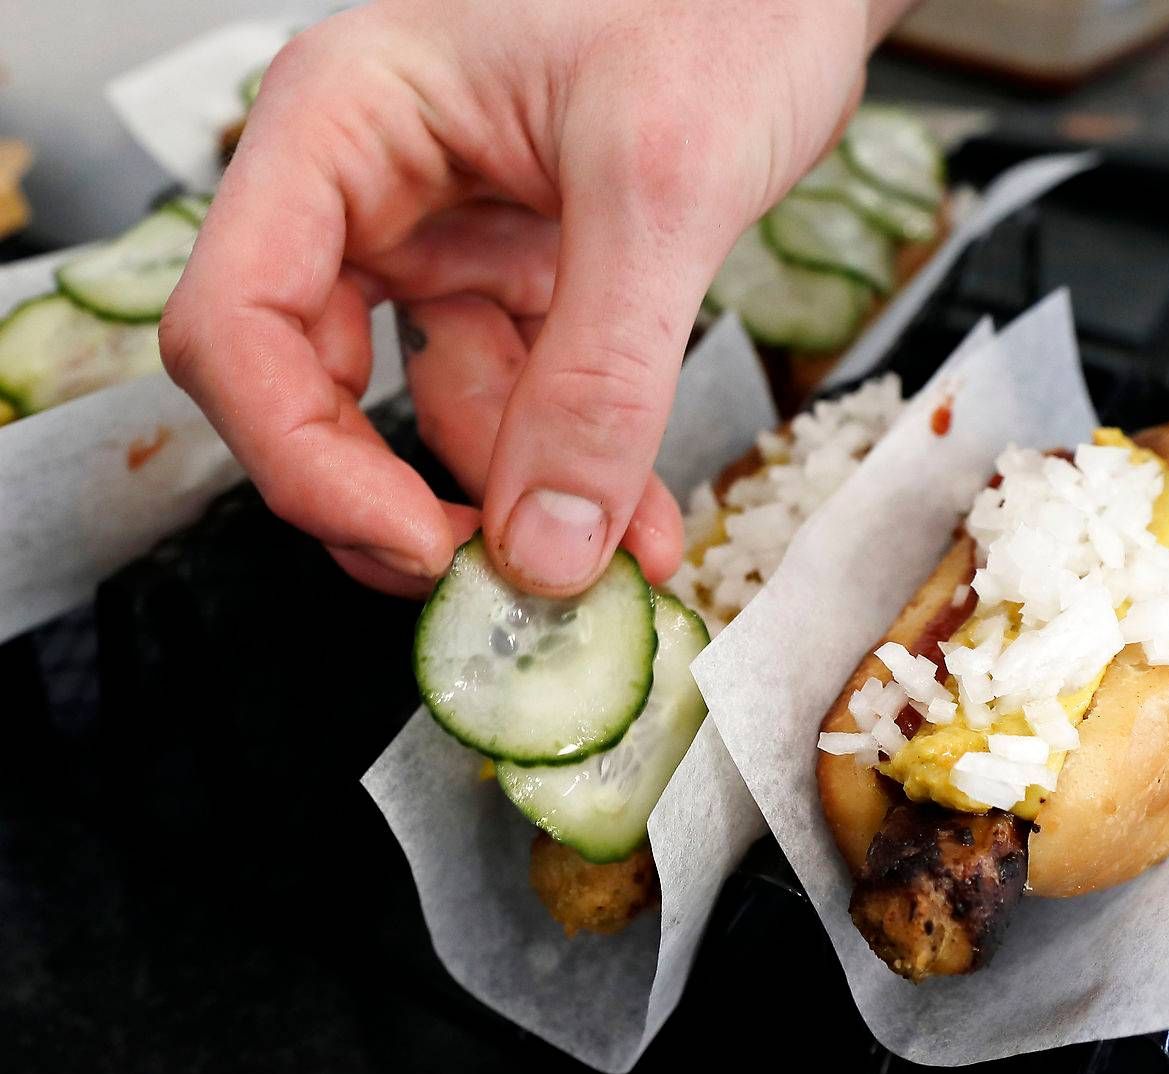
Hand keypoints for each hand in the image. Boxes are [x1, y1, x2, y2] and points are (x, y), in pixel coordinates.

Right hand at [162, 0, 906, 597]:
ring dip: (524, 505)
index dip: (304, 460)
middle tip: (494, 586)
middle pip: (315, 390)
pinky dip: (577, 468)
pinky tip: (634, 521)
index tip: (413, 543)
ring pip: (438, 411)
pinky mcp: (522, 271)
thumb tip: (551, 546)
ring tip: (615, 564)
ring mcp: (447, 235)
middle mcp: (372, 187)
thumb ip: (601, 374)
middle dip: (403, 501)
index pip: (241, 324)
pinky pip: (526, 398)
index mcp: (343, 124)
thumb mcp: (659, 184)